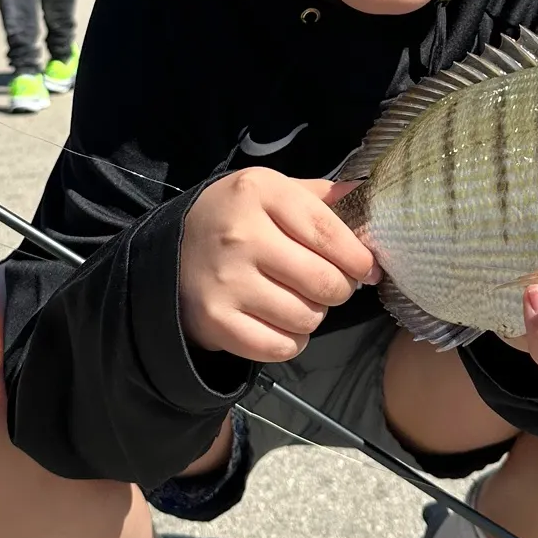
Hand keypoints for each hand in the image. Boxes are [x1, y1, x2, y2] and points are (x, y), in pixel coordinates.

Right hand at [179, 169, 379, 363]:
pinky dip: (292, 341)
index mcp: (259, 192)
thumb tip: (365, 192)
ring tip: (301, 300)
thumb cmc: (235, 218)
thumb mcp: (271, 190)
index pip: (328, 232)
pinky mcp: (216, 320)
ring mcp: (226, 281)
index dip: (358, 257)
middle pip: (323, 280)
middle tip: (332, 286)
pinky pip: (281, 346)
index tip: (368, 269)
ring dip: (315, 315)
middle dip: (340, 289)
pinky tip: (281, 322)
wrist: (170, 253)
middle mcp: (241, 235)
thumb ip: (319, 194)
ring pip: (307, 317)